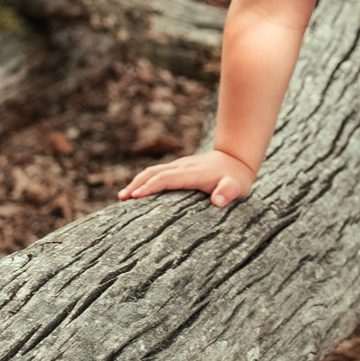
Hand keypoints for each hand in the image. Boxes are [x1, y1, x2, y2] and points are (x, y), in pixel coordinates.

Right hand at [119, 148, 256, 207]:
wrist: (237, 159)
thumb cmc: (236, 178)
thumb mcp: (237, 186)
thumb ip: (228, 192)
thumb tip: (218, 201)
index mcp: (193, 173)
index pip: (167, 178)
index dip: (151, 186)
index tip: (136, 196)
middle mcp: (183, 167)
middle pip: (154, 172)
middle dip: (137, 184)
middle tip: (122, 198)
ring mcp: (179, 166)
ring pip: (153, 171)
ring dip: (137, 181)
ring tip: (123, 197)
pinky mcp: (178, 168)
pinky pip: (157, 173)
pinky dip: (144, 180)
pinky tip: (136, 192)